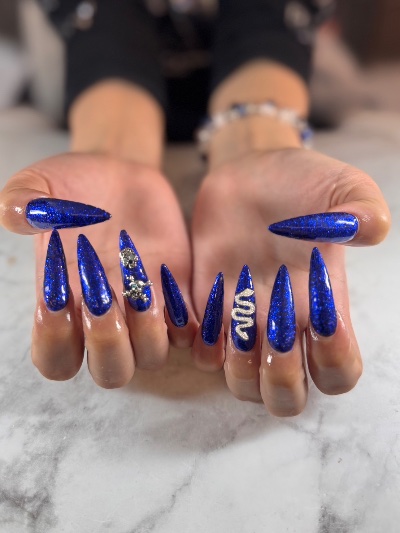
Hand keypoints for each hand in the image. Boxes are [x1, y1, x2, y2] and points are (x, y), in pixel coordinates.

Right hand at [0, 152, 196, 386]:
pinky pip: (190, 329)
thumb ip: (22, 199)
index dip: (55, 343)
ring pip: (152, 356)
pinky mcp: (177, 292)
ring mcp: (144, 308)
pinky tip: (174, 281)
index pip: (56, 359)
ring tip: (143, 288)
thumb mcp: (40, 183)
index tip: (56, 299)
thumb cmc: (73, 186)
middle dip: (108, 345)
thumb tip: (19, 215)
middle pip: (111, 371)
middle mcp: (105, 315)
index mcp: (64, 302)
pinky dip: (188, 318)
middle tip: (102, 299)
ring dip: (149, 332)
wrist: (119, 173)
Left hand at [191, 148, 389, 414]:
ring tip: (236, 324)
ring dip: (238, 370)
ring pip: (243, 384)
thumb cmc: (301, 180)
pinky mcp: (208, 308)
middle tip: (271, 338)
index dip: (332, 364)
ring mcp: (244, 319)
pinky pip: (203, 354)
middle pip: (286, 396)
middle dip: (280, 386)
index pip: (338, 371)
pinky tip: (206, 311)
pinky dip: (203, 346)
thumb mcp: (340, 185)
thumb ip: (363, 206)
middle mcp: (284, 323)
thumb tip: (369, 228)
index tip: (320, 321)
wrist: (250, 171)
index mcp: (323, 305)